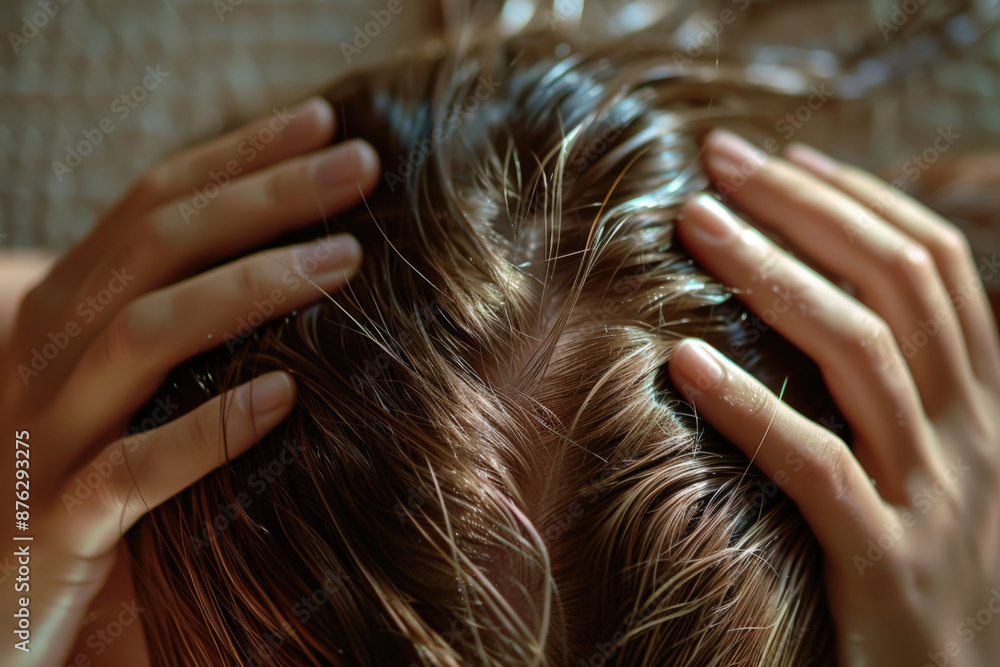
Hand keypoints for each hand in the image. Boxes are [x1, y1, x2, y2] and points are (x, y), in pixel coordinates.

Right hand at [0, 97, 379, 665]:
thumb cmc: (79, 476)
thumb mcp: (121, 383)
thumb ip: (177, 324)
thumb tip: (290, 263)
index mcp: (65, 311)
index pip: (152, 204)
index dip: (237, 156)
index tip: (324, 124)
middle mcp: (47, 354)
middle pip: (158, 244)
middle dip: (265, 195)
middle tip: (363, 167)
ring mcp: (46, 435)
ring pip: (144, 334)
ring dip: (249, 288)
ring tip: (347, 261)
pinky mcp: (58, 521)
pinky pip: (132, 468)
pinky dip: (208, 430)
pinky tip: (285, 398)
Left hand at [669, 130, 999, 665]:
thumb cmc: (915, 569)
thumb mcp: (925, 465)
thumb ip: (889, 388)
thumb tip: (804, 295)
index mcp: (982, 403)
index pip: (934, 266)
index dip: (859, 199)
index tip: (782, 157)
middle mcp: (975, 437)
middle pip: (898, 284)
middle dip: (805, 208)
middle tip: (717, 161)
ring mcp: (938, 500)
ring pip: (862, 355)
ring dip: (772, 275)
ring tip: (692, 224)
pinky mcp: (887, 566)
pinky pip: (818, 467)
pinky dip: (750, 406)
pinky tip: (682, 361)